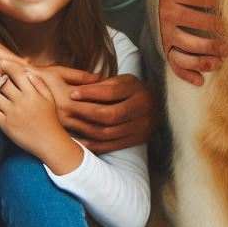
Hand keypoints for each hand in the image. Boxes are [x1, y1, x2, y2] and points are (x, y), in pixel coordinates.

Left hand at [0, 61, 80, 172]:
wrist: (49, 142)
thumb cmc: (50, 120)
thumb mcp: (50, 100)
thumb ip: (40, 84)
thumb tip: (28, 73)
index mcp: (33, 94)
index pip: (17, 74)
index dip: (7, 66)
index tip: (1, 62)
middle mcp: (21, 101)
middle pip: (2, 83)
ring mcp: (12, 113)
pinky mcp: (5, 124)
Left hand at [39, 66, 157, 153]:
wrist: (160, 106)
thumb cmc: (135, 90)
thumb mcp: (125, 81)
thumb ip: (105, 85)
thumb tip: (78, 90)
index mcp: (140, 92)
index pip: (111, 93)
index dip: (90, 93)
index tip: (72, 93)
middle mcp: (144, 111)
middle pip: (109, 115)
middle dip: (85, 113)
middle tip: (67, 111)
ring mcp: (142, 128)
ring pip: (108, 133)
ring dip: (85, 130)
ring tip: (69, 125)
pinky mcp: (138, 140)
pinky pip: (111, 145)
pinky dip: (93, 144)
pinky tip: (79, 139)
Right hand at [159, 0, 225, 84]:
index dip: (219, 5)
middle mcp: (167, 13)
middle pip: (192, 24)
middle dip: (214, 33)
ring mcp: (165, 32)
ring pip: (184, 47)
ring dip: (204, 54)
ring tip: (223, 58)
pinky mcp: (165, 47)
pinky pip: (174, 62)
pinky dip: (186, 73)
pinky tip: (201, 80)